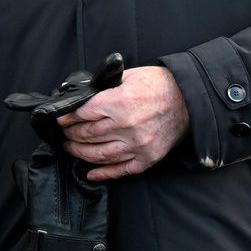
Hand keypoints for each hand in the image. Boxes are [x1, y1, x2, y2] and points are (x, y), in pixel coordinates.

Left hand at [56, 66, 189, 180]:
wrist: (190, 99)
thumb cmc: (158, 84)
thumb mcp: (128, 76)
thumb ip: (103, 85)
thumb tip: (78, 91)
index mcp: (120, 103)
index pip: (83, 114)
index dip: (68, 118)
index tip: (60, 120)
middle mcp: (127, 126)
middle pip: (88, 135)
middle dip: (71, 134)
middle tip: (65, 134)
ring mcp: (138, 144)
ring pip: (99, 155)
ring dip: (80, 153)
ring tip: (72, 149)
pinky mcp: (147, 157)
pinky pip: (121, 170)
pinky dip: (103, 174)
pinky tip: (91, 173)